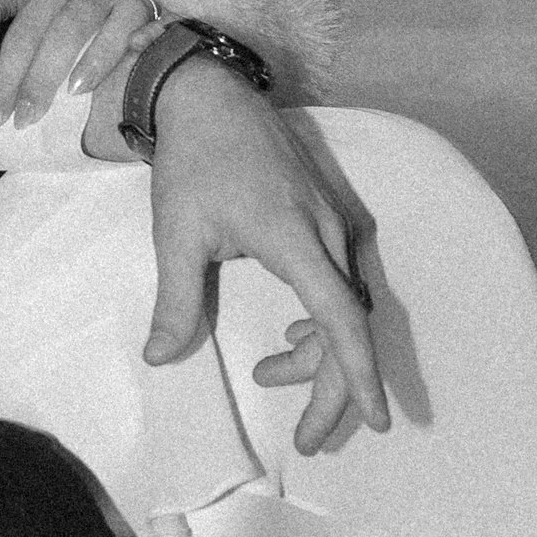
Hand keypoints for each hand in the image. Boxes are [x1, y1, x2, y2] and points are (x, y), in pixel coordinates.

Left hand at [0, 0, 163, 130]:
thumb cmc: (71, 3)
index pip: (15, 21)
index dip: (1, 69)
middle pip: (40, 28)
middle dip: (23, 79)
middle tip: (14, 121)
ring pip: (74, 27)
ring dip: (55, 70)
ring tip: (40, 110)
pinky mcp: (141, 5)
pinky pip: (120, 31)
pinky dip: (101, 58)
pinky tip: (83, 88)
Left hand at [140, 59, 387, 451]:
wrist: (208, 94)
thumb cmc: (192, 160)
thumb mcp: (177, 232)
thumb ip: (178, 300)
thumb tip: (160, 358)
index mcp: (295, 237)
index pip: (341, 318)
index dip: (358, 373)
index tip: (376, 419)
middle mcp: (328, 232)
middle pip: (349, 325)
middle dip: (334, 388)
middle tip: (309, 442)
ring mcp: (333, 221)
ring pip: (345, 306)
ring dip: (316, 351)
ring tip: (266, 374)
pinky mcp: (327, 215)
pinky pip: (339, 281)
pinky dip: (321, 318)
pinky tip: (291, 331)